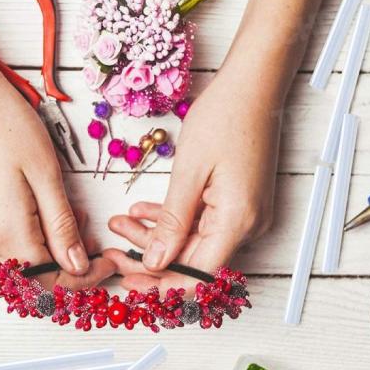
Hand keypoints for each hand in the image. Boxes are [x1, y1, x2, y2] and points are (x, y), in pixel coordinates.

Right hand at [0, 70, 115, 288]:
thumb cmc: (7, 126)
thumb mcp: (47, 177)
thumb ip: (62, 228)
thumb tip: (77, 265)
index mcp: (8, 233)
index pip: (51, 282)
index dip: (84, 279)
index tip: (108, 262)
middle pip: (37, 282)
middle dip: (72, 269)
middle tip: (96, 242)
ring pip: (25, 267)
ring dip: (56, 255)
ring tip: (75, 219)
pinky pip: (13, 249)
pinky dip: (39, 243)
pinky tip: (52, 213)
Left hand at [104, 69, 278, 292]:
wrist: (255, 85)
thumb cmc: (225, 117)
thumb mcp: (188, 172)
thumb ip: (171, 223)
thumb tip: (155, 262)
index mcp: (237, 221)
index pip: (198, 275)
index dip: (161, 284)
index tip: (128, 282)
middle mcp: (248, 227)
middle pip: (194, 261)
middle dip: (150, 257)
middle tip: (114, 252)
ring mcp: (247, 217)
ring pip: (194, 243)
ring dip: (157, 236)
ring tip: (120, 221)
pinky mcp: (240, 205)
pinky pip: (203, 224)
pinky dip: (174, 221)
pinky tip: (142, 211)